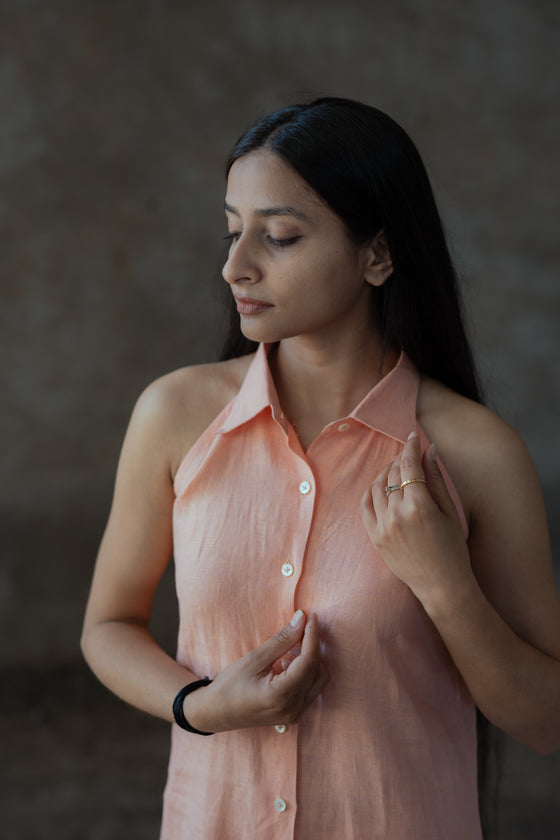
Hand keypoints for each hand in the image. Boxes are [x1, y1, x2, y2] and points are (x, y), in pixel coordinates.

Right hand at [183, 610, 328, 732]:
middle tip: (298, 630)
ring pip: (318, 680)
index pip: (309, 660)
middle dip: (312, 647)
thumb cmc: (230, 685)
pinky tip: (287, 663)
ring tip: (289, 648)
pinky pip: (310, 688)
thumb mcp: (254, 659)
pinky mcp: (294, 714)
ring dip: (310, 660)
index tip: (312, 616)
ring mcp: (295, 714)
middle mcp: (294, 708)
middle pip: (318, 670)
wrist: (216, 713)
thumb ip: (281, 640)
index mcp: (282, 695)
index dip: (313, 636)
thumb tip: (302, 618)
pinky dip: (305, 672)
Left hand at [360, 431, 473, 610]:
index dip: (410, 447)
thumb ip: (437, 479)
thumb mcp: (450, 512)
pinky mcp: (375, 538)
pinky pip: (365, 506)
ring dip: (385, 473)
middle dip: (399, 458)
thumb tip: (431, 450)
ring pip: (376, 487)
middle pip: (391, 474)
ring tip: (395, 469)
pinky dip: (371, 491)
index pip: (408, 465)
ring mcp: (382, 527)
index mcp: (419, 506)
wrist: (442, 586)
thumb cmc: (454, 550)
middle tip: (407, 453)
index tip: (413, 436)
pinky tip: (380, 486)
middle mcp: (396, 514)